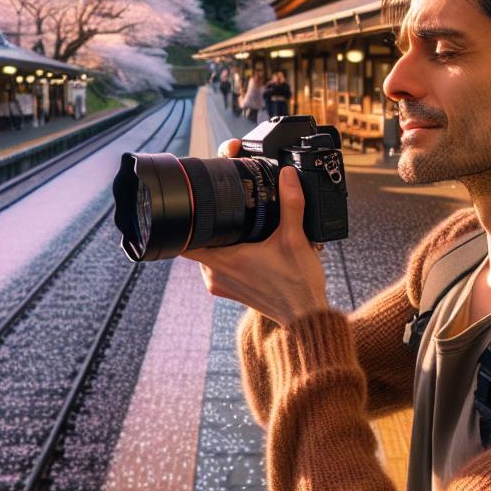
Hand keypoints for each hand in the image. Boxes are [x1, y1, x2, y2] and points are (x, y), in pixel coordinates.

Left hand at [183, 139, 330, 326]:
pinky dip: (223, 252)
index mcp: (225, 260)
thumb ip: (290, 203)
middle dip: (206, 223)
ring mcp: (219, 284)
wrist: (305, 315)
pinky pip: (216, 265)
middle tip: (222, 206)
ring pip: (205, 252)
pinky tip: (242, 243)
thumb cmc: (298, 283)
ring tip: (234, 223)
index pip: (184, 238)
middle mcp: (215, 274)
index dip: (187, 218)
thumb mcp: (296, 239)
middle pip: (195, 240)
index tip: (196, 202)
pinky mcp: (227, 289)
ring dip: (215, 238)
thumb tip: (287, 174)